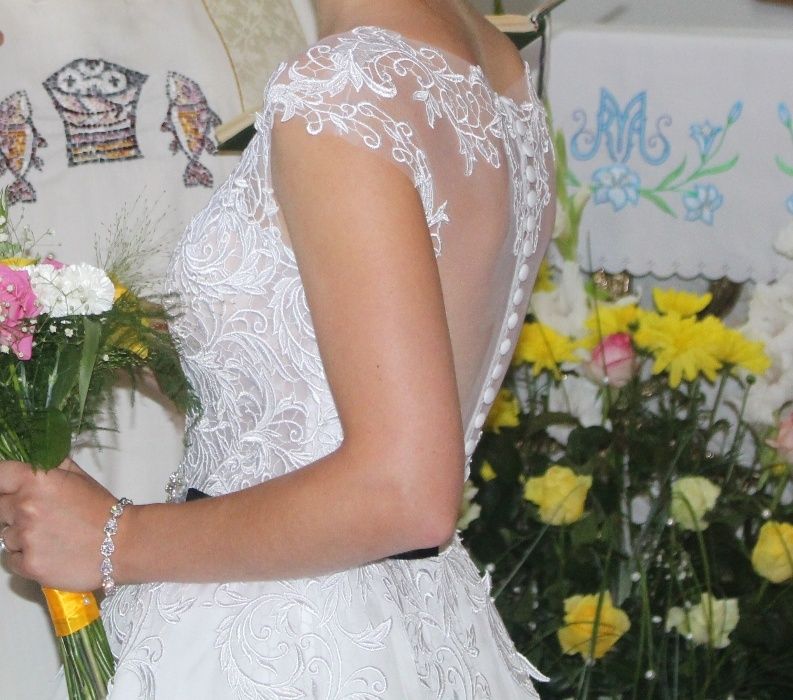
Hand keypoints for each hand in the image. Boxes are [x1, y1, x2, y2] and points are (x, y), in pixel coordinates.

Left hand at [0, 458, 116, 590]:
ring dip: (22, 535)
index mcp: (37, 480)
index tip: (7, 489)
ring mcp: (25, 537)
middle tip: (41, 515)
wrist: (123, 543)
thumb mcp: (78, 477)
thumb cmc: (101, 509)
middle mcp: (25, 506)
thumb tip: (29, 460)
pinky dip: (26, 556)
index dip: (3, 483)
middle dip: (13, 510)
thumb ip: (49, 465)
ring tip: (52, 536)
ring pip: (6, 535)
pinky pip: (11, 559)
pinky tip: (50, 551)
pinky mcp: (29, 564)